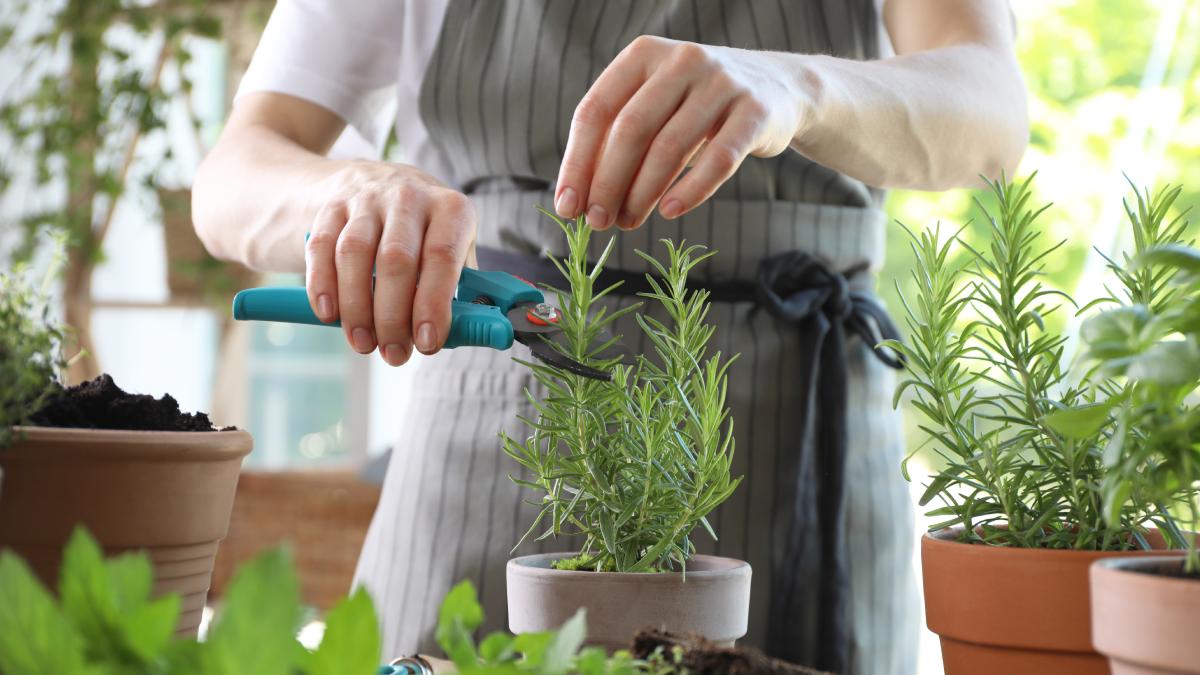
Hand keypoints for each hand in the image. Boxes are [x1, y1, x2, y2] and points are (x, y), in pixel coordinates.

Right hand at [304, 161, 475, 365]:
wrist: (373, 184)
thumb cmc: (422, 233)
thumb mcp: (452, 248)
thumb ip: (460, 290)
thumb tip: (470, 333)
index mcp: (450, 209)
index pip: (442, 257)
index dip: (433, 304)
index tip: (427, 343)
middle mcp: (409, 197)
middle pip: (395, 259)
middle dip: (392, 316)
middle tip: (393, 353)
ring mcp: (367, 198)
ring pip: (354, 253)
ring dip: (356, 308)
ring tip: (363, 343)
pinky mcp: (331, 206)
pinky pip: (322, 247)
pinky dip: (323, 286)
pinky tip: (329, 315)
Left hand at [554, 36, 809, 230]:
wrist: (779, 89)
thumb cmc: (698, 107)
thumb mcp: (656, 109)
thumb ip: (618, 142)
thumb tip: (579, 200)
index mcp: (643, 55)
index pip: (596, 110)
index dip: (577, 162)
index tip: (567, 205)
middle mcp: (681, 61)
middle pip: (630, 129)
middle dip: (607, 183)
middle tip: (598, 221)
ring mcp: (721, 83)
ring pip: (670, 146)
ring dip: (643, 193)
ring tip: (629, 223)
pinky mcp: (755, 111)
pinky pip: (719, 159)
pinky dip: (691, 190)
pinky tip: (670, 212)